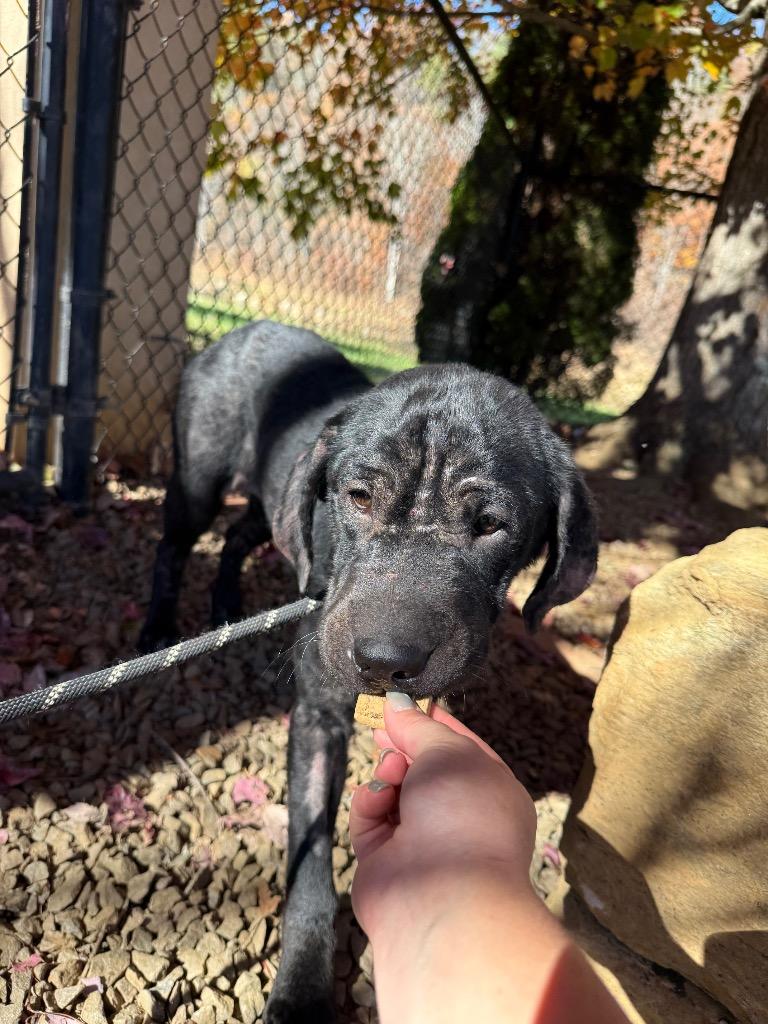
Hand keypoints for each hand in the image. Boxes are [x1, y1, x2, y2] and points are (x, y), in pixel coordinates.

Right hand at [350, 692, 536, 942]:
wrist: (442, 895)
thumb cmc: (462, 814)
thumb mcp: (448, 752)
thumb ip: (418, 726)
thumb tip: (396, 703)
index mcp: (490, 789)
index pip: (460, 747)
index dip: (432, 724)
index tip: (406, 705)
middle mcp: (457, 815)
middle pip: (421, 768)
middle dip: (402, 746)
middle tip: (380, 727)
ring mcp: (420, 838)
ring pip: (392, 788)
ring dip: (387, 773)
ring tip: (391, 773)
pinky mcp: (384, 858)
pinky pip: (370, 816)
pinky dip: (369, 802)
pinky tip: (377, 798)